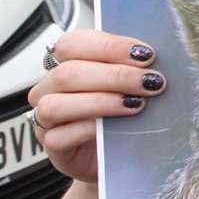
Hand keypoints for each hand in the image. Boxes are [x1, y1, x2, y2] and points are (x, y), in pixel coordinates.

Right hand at [27, 30, 166, 183]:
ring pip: (56, 105)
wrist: (116, 154)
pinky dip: (88, 129)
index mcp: (65, 62)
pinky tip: (113, 128)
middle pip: (67, 73)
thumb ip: (131, 65)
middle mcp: (49, 88)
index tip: (146, 54)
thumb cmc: (121, 111)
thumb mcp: (126, 82)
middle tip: (150, 81)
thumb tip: (154, 55)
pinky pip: (59, 137)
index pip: (73, 44)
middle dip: (115, 76)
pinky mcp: (51, 146)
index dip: (110, 46)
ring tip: (137, 104)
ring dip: (101, 101)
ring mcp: (44, 118)